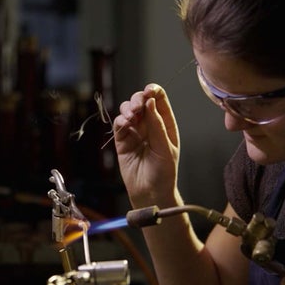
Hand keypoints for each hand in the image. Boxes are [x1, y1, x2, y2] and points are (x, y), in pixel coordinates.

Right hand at [113, 84, 179, 205]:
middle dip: (137, 99)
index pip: (159, 99)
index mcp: (165, 124)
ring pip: (128, 109)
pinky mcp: (122, 140)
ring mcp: (135, 131)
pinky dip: (120, 120)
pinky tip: (125, 124)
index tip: (148, 91)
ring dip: (128, 109)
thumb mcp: (165, 148)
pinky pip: (119, 124)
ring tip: (131, 118)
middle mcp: (150, 124)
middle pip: (141, 100)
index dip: (153, 91)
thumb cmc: (164, 173)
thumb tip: (150, 102)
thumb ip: (157, 125)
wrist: (150, 193)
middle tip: (138, 107)